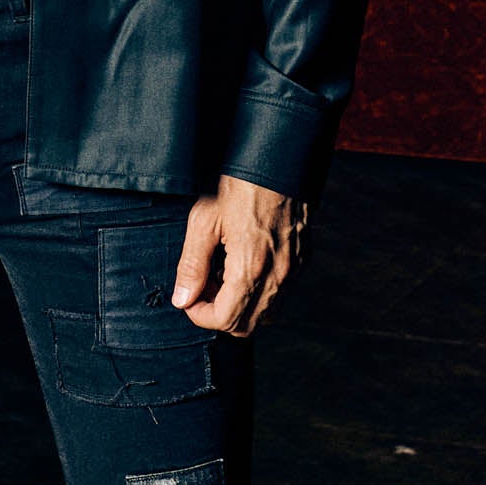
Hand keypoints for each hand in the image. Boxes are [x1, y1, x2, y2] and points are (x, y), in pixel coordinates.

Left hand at [170, 175, 309, 337]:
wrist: (279, 159)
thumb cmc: (240, 184)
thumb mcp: (204, 219)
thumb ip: (192, 265)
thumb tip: (182, 299)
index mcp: (251, 266)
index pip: (225, 319)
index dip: (200, 315)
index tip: (189, 299)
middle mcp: (278, 275)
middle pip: (246, 325)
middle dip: (219, 313)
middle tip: (203, 286)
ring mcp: (294, 270)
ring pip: (266, 314)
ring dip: (240, 306)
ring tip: (222, 275)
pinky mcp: (303, 260)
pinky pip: (280, 295)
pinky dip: (259, 293)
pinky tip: (244, 265)